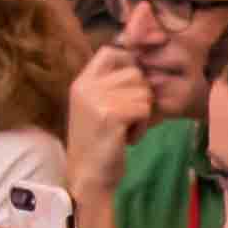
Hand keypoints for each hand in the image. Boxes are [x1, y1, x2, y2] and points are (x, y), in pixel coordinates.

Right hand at [66, 44, 154, 196]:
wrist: (88, 175)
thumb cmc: (100, 143)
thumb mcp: (99, 107)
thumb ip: (114, 85)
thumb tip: (144, 62)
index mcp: (82, 81)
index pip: (112, 52)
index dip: (131, 63)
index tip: (134, 88)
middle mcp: (86, 85)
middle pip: (136, 73)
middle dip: (141, 97)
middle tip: (126, 119)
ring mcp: (97, 98)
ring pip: (144, 91)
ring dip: (143, 113)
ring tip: (125, 129)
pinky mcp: (111, 114)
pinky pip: (145, 109)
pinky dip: (143, 126)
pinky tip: (128, 138)